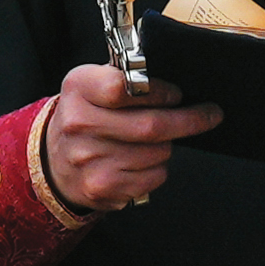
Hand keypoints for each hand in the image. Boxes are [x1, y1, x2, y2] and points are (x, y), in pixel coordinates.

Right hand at [38, 63, 214, 217]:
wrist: (54, 162)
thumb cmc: (85, 117)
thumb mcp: (93, 85)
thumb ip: (126, 77)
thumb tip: (174, 77)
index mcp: (79, 90)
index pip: (126, 87)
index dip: (160, 91)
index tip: (177, 94)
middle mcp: (79, 125)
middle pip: (151, 125)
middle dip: (189, 120)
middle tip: (209, 114)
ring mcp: (90, 160)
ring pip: (158, 153)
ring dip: (167, 146)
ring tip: (152, 141)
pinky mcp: (102, 188)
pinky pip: (153, 177)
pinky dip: (157, 169)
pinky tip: (140, 162)